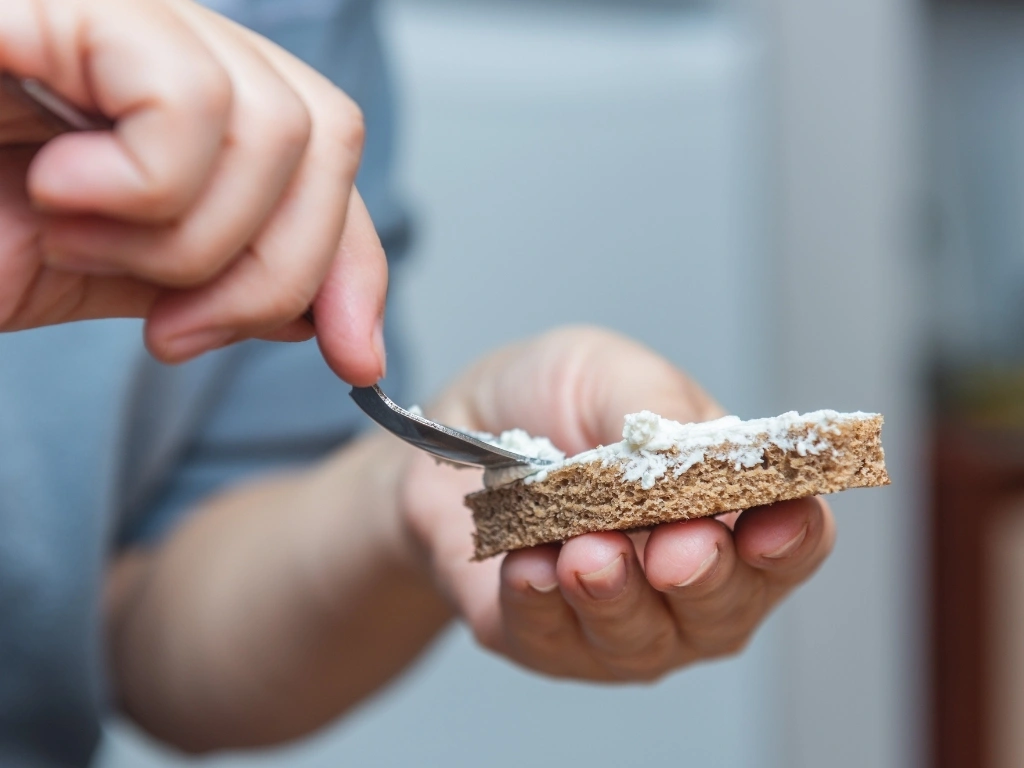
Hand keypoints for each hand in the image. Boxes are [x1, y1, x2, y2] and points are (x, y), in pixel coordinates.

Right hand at [0, 0, 384, 383]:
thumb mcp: (114, 273)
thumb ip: (226, 275)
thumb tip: (334, 314)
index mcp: (177, 89)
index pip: (328, 150)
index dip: (354, 259)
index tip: (355, 359)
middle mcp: (160, 26)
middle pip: (327, 134)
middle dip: (269, 270)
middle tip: (171, 326)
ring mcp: (115, 6)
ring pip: (273, 126)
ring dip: (185, 239)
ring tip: (79, 241)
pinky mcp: (64, 4)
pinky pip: (185, 98)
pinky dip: (143, 186)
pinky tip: (62, 192)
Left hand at [402, 326, 834, 680]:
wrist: (453, 430)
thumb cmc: (546, 399)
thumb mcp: (607, 373)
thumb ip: (659, 410)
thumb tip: (701, 454)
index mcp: (721, 509)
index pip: (786, 541)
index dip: (791, 538)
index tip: (771, 524)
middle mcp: (683, 581)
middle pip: (725, 609)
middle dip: (704, 580)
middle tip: (678, 551)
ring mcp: (618, 622)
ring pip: (641, 638)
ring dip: (616, 596)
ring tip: (587, 553)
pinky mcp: (544, 641)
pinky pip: (550, 639)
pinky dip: (540, 603)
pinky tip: (529, 567)